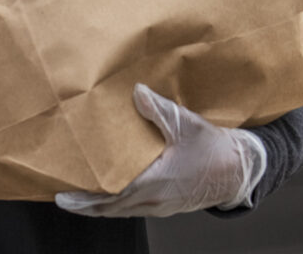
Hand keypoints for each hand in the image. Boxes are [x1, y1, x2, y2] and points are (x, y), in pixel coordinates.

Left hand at [55, 83, 265, 217]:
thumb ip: (158, 109)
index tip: (63, 197)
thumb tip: (136, 92)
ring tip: (80, 195)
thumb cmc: (214, 149)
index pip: (111, 198)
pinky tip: (110, 191)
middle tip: (62, 197)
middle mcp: (154, 200)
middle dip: (85, 206)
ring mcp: (160, 206)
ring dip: (100, 205)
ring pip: (122, 211)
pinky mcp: (166, 205)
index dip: (85, 200)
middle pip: (110, 210)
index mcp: (154, 183)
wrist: (240, 170)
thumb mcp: (186, 124)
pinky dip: (116, 203)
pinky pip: (134, 208)